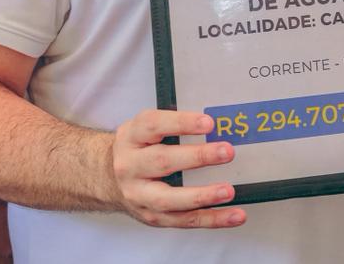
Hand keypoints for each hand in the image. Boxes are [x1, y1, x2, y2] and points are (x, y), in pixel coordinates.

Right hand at [112, 109, 245, 228]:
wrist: (109, 178)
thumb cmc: (139, 148)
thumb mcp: (146, 129)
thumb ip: (175, 125)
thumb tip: (219, 126)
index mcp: (131, 136)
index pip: (154, 125)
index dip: (182, 123)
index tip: (209, 123)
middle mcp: (130, 166)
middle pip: (162, 161)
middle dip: (197, 157)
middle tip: (227, 152)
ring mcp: (139, 195)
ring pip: (170, 199)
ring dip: (203, 195)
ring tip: (229, 191)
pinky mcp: (152, 217)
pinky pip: (184, 220)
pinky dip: (212, 219)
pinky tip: (234, 215)